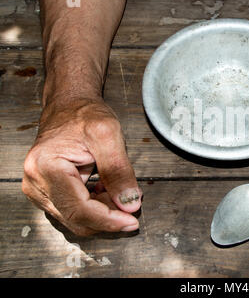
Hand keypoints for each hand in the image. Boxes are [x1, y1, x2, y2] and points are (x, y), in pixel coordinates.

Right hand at [22, 97, 142, 235]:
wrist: (69, 106)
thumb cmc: (84, 114)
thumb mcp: (108, 134)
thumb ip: (119, 171)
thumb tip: (129, 204)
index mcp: (46, 167)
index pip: (79, 210)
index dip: (109, 220)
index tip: (132, 221)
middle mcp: (36, 183)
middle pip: (77, 219)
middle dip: (108, 216)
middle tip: (131, 202)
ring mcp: (39, 190)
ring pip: (76, 219)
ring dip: (103, 211)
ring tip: (118, 188)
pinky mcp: (47, 192)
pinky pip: (74, 211)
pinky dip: (95, 206)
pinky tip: (106, 190)